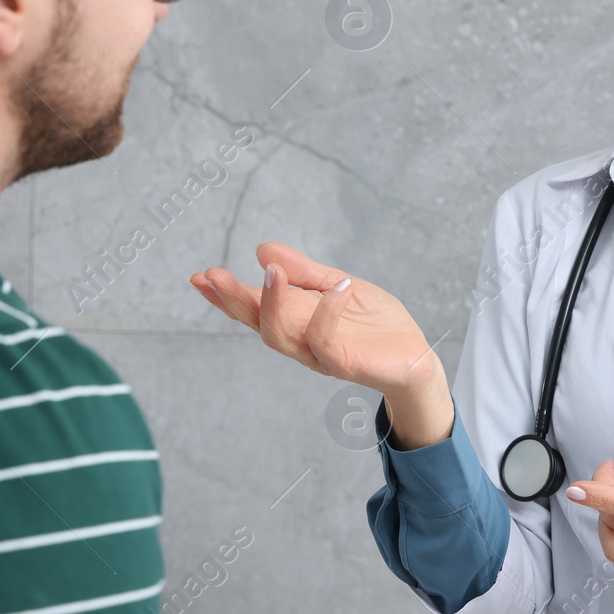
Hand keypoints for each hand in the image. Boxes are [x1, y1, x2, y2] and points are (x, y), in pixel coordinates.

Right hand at [189, 242, 439, 398]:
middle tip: (213, 276)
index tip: (200, 276)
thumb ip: (304, 272)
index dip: (225, 295)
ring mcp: (318, 355)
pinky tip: (335, 287)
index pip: (252, 308)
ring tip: (272, 272)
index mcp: (294, 320)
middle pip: (256, 323)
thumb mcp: (337, 285)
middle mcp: (298, 340)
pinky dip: (326, 313)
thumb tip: (261, 249)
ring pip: (279, 337)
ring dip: (271, 304)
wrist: (414, 357)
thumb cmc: (374, 324)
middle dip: (232, 300)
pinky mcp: (344, 364)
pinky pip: (325, 342)